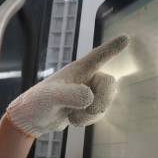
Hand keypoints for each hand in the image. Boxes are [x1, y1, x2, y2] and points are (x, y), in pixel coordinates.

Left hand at [6, 34, 129, 137]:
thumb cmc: (38, 101)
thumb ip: (69, 95)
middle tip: (91, 111)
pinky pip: (99, 113)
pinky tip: (73, 119)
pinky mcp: (88, 106)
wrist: (32, 119)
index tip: (126, 37)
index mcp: (78, 70)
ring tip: (73, 117)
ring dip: (92, 114)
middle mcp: (87, 78)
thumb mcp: (50, 97)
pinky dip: (89, 120)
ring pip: (106, 102)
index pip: (98, 56)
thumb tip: (89, 98)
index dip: (112, 48)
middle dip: (103, 100)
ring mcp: (89, 92)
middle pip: (110, 84)